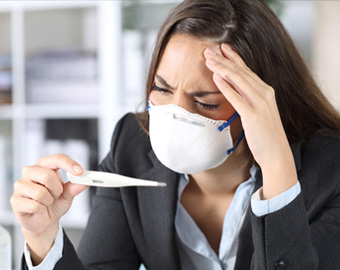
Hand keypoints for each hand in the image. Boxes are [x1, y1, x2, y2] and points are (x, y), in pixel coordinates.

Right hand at [10, 154, 88, 264]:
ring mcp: (21, 185)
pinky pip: (34, 205)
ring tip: (47, 202)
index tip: (80, 172)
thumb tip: (85, 181)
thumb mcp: (68, 194)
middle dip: (57, 189)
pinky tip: (39, 209)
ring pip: (40, 192)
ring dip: (49, 201)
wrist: (44, 221)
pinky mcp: (15, 199)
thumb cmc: (55, 203)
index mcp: (45, 165)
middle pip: (47, 175)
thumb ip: (76, 187)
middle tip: (57, 195)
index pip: (57, 158)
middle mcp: (31, 171)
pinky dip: (41, 209)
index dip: (69, 164)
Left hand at [204, 44, 296, 198]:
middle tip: (209, 50)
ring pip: (239, 80)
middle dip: (224, 59)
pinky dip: (226, 86)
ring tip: (209, 59)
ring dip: (222, 68)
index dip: (234, 57)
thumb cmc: (265, 134)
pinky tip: (216, 78)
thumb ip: (247, 99)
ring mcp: (260, 103)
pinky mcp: (253, 114)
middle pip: (241, 71)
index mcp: (266, 91)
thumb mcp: (258, 111)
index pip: (247, 70)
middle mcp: (265, 93)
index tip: (222, 48)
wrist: (276, 152)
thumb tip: (233, 89)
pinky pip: (237, 97)